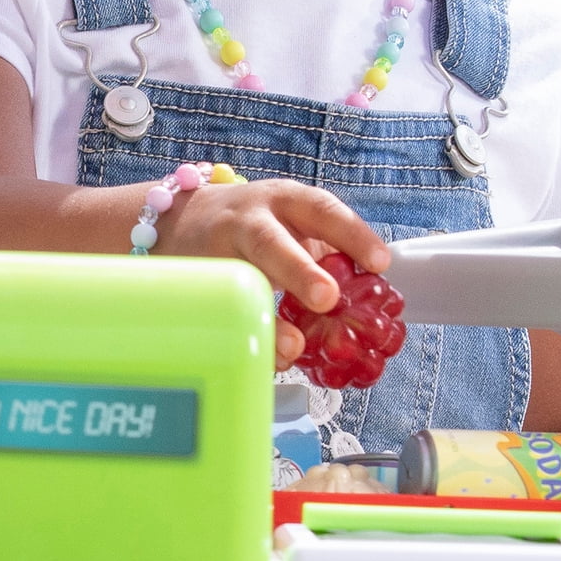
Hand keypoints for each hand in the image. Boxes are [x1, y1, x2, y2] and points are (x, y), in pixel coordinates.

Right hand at [154, 175, 387, 369]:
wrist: (181, 221)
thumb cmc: (257, 228)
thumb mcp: (292, 222)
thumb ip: (328, 254)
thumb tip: (373, 304)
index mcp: (285, 202)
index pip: (321, 210)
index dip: (352, 235)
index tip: (378, 264)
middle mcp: (249, 222)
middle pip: (270, 243)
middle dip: (299, 270)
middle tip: (327, 298)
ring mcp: (219, 253)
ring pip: (238, 282)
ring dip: (268, 316)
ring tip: (294, 346)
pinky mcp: (200, 282)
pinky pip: (224, 313)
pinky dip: (248, 337)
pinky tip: (273, 358)